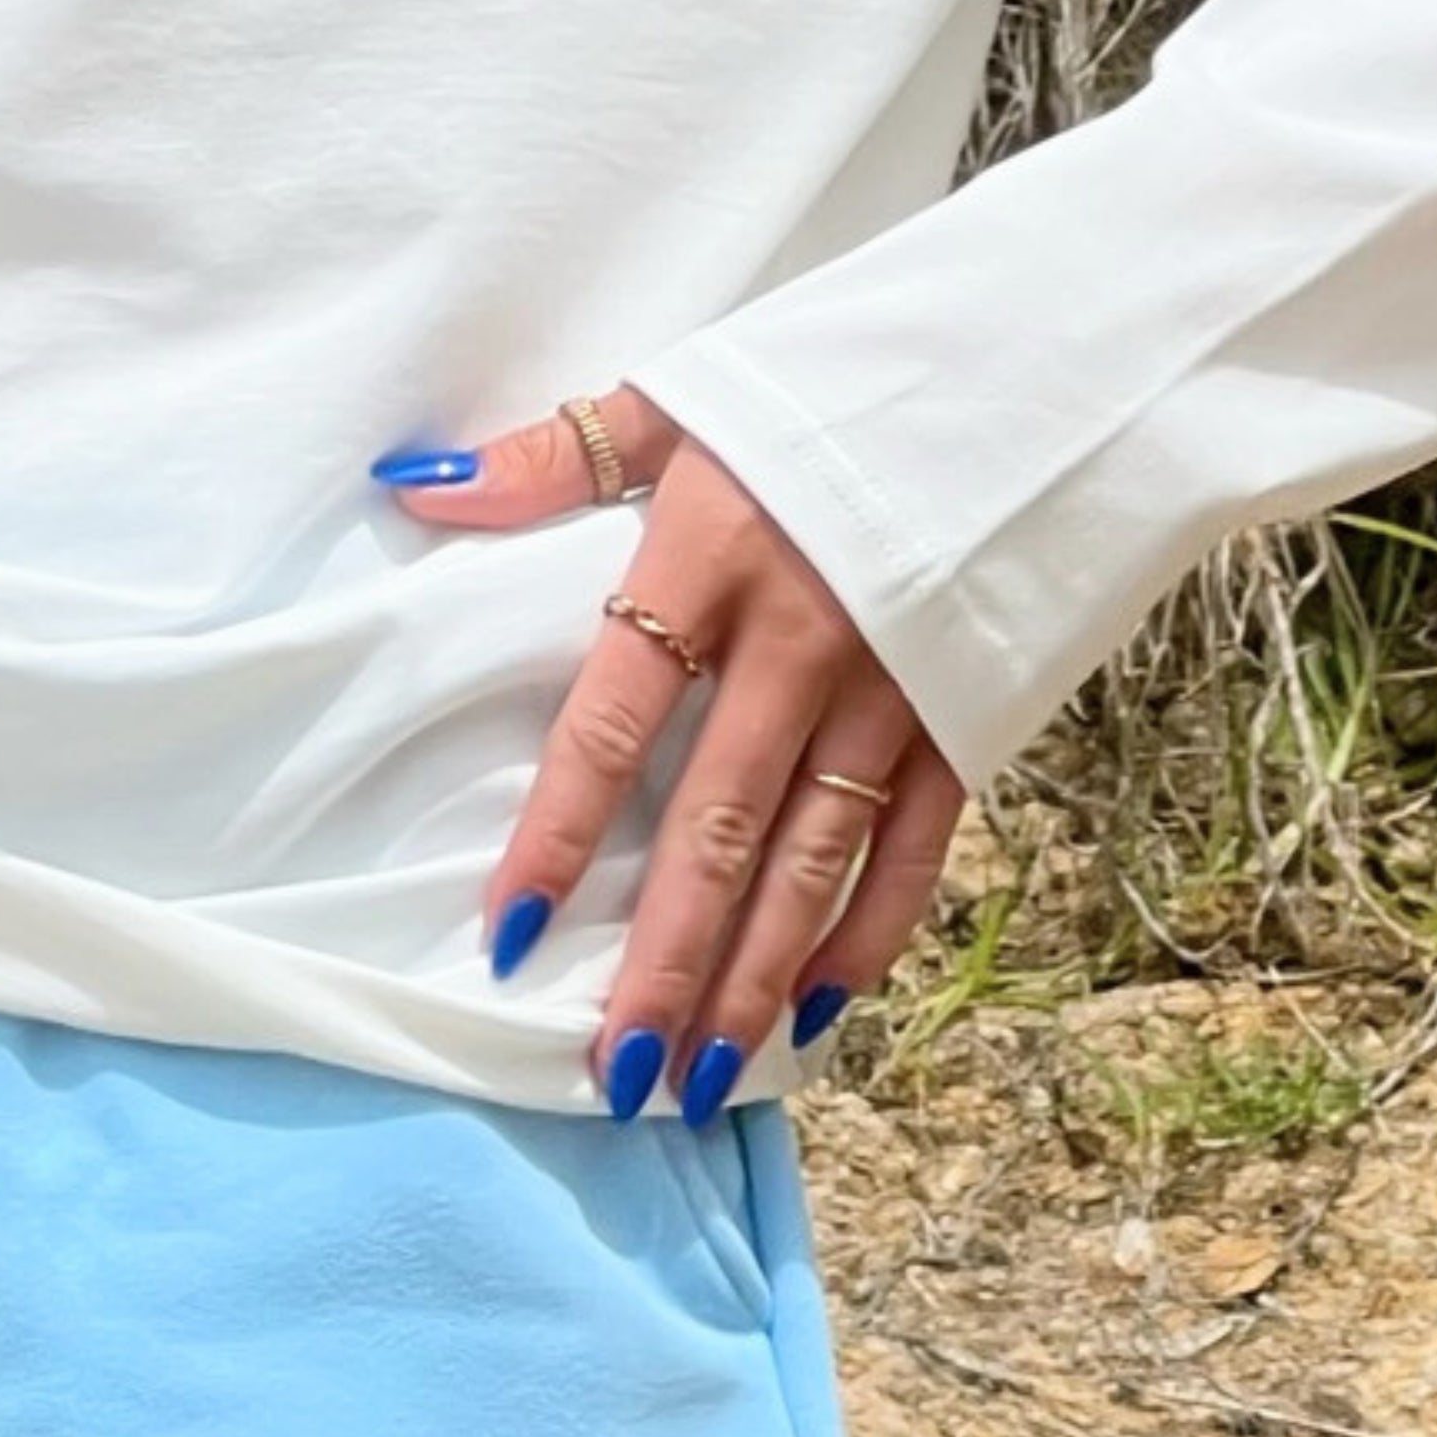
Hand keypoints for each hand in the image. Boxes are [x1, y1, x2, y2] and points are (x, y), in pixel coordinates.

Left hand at [380, 384, 962, 1118]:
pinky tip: (819, 1008)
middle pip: (715, 828)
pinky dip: (870, 934)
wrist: (1021, 359)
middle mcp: (800, 641)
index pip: (613, 723)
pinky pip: (914, 848)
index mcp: (712, 557)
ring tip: (699, 1076)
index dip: (559, 834)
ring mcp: (891, 686)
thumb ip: (554, 454)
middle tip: (614, 1076)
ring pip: (811, 863)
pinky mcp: (963, 714)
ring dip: (752, 977)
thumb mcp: (685, 392)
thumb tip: (415, 486)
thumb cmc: (831, 377)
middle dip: (663, 963)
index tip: (511, 934)